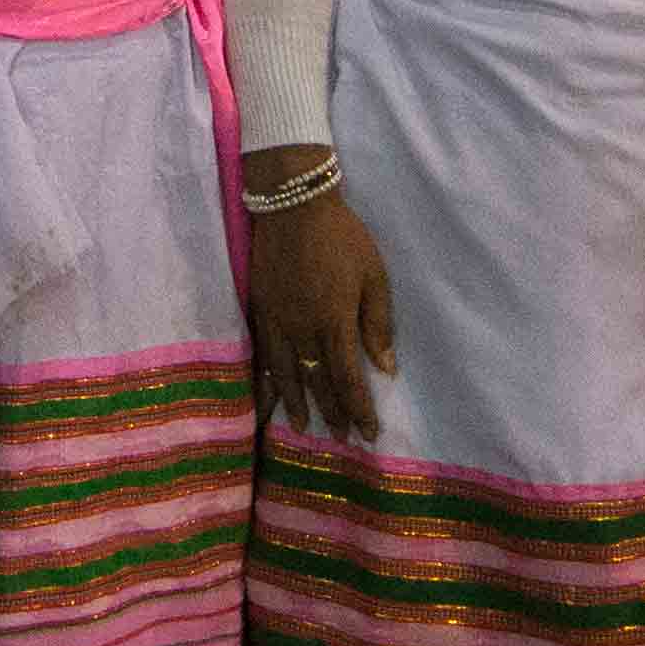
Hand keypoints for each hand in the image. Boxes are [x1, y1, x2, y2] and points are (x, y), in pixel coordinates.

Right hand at [243, 171, 398, 439]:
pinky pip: (262, 357)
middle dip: (333, 413)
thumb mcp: (374, 275)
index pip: (349, 379)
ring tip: (305, 429)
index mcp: (335, 322)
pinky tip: (267, 399)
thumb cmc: (342, 237)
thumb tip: (386, 368)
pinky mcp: (259, 312)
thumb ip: (378, 323)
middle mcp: (303, 331)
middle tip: (342, 439)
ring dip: (297, 405)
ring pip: (288, 375)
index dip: (359, 409)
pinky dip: (266, 382)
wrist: (293, 206)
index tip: (368, 433)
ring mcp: (277, 323)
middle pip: (319, 383)